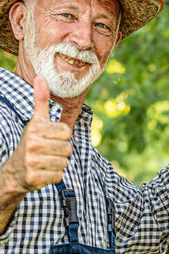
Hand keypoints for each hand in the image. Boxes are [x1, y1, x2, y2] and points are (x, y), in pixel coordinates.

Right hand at [6, 76, 72, 192]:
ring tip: (45, 162)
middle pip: (68, 149)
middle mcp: (32, 143)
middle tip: (47, 152)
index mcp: (36, 128)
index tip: (50, 138)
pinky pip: (58, 176)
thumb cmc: (32, 142)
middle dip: (61, 152)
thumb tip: (41, 76)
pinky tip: (43, 172)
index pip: (67, 133)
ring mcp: (32, 161)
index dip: (62, 137)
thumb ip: (41, 100)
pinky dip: (53, 176)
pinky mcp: (34, 177)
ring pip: (64, 163)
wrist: (15, 171)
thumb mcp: (36, 121)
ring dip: (57, 164)